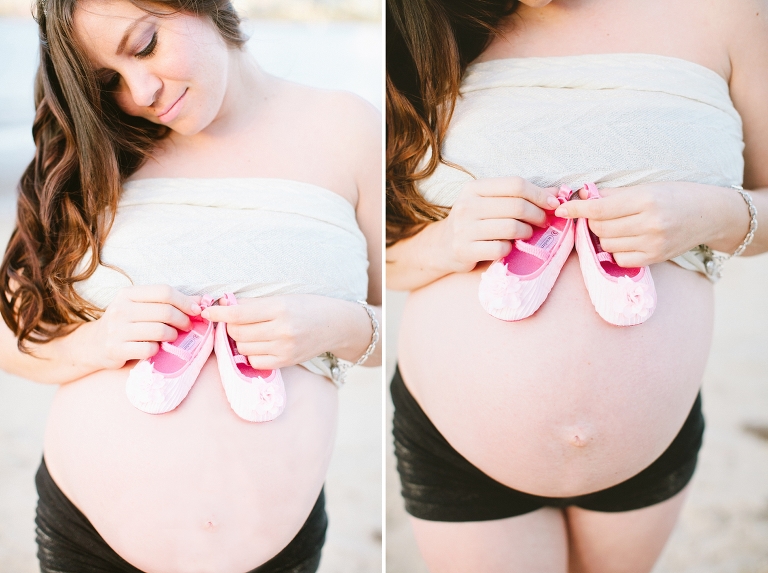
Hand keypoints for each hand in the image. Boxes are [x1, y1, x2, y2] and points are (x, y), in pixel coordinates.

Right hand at [89, 285, 201, 369]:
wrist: (94, 344)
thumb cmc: (126, 323)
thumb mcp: (143, 306)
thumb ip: (170, 302)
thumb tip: (201, 300)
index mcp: (128, 294)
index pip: (164, 292)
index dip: (185, 301)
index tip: (196, 310)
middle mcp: (120, 309)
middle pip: (165, 312)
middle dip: (183, 320)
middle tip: (188, 327)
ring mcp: (116, 330)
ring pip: (160, 331)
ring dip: (173, 336)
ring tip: (172, 337)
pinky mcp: (116, 349)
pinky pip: (149, 350)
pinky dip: (157, 350)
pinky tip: (155, 348)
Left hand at [201, 294, 347, 370]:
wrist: (336, 325)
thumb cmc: (308, 307)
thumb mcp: (283, 298)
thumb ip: (254, 304)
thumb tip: (224, 305)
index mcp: (280, 309)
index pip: (239, 313)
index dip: (219, 312)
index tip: (207, 311)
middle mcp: (282, 330)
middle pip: (237, 332)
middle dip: (229, 325)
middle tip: (234, 319)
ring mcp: (284, 349)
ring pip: (242, 347)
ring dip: (239, 339)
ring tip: (249, 331)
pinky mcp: (286, 362)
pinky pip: (254, 361)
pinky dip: (250, 353)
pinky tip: (259, 344)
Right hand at [436, 177, 559, 272]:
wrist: (443, 245)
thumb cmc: (475, 222)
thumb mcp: (492, 202)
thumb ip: (522, 196)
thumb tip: (558, 193)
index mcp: (474, 188)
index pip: (515, 184)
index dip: (540, 194)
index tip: (553, 204)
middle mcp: (467, 205)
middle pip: (517, 206)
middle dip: (538, 215)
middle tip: (543, 222)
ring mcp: (464, 229)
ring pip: (511, 228)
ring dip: (527, 233)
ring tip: (527, 234)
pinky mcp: (464, 250)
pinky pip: (500, 249)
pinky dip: (510, 249)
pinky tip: (507, 247)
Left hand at [553, 182, 739, 267]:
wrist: (710, 214)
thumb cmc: (676, 196)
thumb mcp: (646, 187)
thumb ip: (613, 194)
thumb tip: (582, 196)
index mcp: (646, 200)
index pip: (600, 208)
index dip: (577, 209)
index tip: (562, 208)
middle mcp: (650, 224)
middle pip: (600, 228)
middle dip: (593, 221)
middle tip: (599, 214)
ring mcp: (653, 244)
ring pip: (606, 244)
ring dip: (603, 235)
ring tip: (617, 226)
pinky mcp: (654, 259)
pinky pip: (619, 258)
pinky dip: (615, 250)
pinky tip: (625, 240)